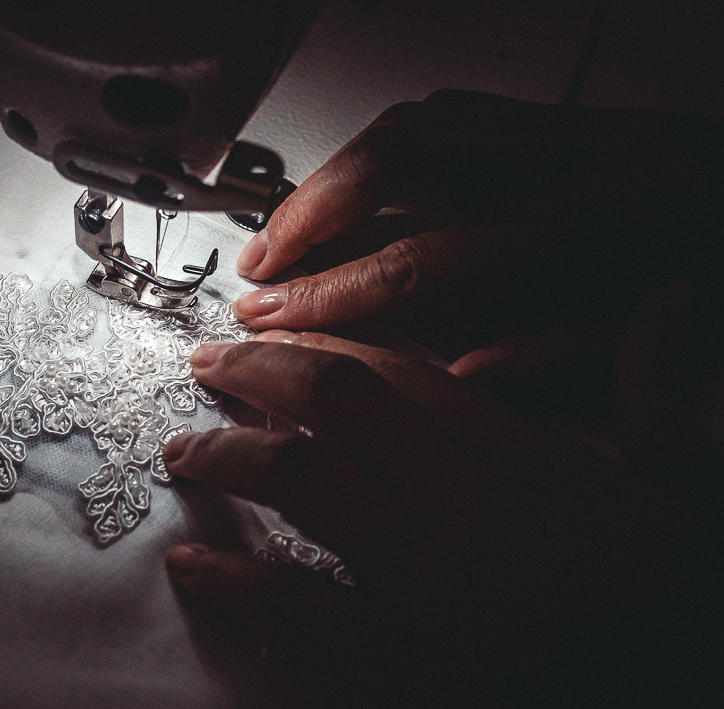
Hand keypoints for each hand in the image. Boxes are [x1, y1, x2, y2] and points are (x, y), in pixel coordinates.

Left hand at [161, 328, 702, 708]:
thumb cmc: (657, 614)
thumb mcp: (678, 501)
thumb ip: (660, 399)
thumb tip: (670, 301)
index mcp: (524, 463)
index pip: (402, 375)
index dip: (324, 344)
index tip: (273, 331)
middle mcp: (465, 507)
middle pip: (335, 409)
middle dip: (258, 374)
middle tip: (207, 367)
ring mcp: (423, 583)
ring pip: (301, 482)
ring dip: (228, 457)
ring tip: (185, 454)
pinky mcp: (393, 664)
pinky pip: (290, 603)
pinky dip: (230, 581)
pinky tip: (191, 566)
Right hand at [230, 90, 722, 387]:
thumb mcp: (677, 352)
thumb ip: (570, 363)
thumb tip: (467, 373)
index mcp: (595, 226)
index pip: (420, 259)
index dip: (328, 293)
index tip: (268, 316)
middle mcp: (570, 158)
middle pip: (397, 161)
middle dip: (306, 215)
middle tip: (256, 267)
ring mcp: (566, 129)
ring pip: (416, 124)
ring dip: (335, 175)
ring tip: (289, 226)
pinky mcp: (570, 120)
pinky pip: (455, 111)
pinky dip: (390, 145)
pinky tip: (362, 179)